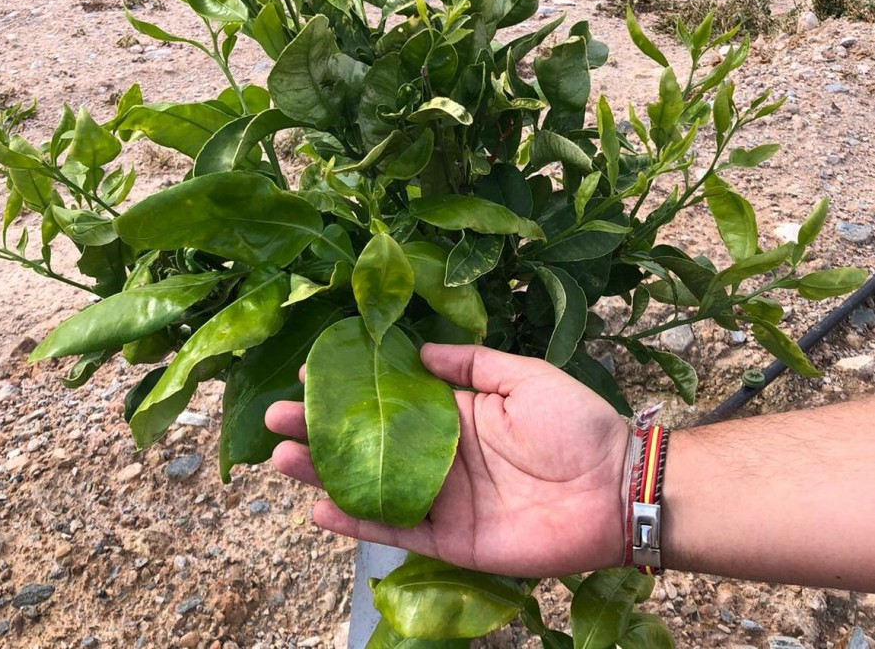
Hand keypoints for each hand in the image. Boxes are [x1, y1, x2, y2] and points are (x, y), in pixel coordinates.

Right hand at [265, 343, 629, 577]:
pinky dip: (356, 521)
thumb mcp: (521, 375)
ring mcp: (442, 498)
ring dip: (325, 473)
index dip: (351, 389)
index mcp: (456, 414)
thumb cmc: (574, 423)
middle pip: (369, 443)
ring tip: (280, 456)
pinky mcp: (449, 539)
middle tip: (276, 417)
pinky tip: (317, 508)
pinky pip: (396, 528)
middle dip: (322, 429)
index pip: (390, 401)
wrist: (615, 488)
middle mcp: (440, 455)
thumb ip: (469, 363)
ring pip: (371, 485)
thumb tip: (417, 351)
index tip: (309, 374)